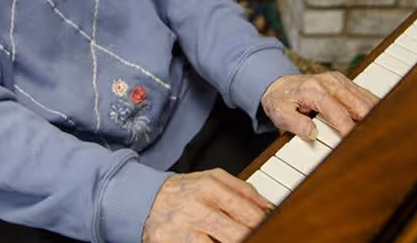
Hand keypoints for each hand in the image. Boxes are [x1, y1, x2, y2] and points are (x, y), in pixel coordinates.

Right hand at [143, 169, 271, 242]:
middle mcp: (196, 207)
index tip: (273, 230)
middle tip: (263, 238)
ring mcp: (183, 229)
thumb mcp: (212, 180)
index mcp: (209, 186)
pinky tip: (218, 242)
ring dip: (236, 242)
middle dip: (253, 238)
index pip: (248, 211)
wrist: (144, 201)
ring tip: (242, 240)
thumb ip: (242, 191)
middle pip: (237, 234)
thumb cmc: (184, 192)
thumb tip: (269, 208)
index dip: (264, 225)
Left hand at [260, 72, 377, 140]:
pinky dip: (372, 107)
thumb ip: (296, 124)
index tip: (355, 141)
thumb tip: (312, 133)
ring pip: (364, 98)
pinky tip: (379, 119)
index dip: (347, 127)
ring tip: (381, 132)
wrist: (278, 85)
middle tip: (375, 140)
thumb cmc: (281, 101)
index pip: (336, 111)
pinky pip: (363, 94)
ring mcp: (338, 81)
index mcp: (313, 90)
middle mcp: (328, 82)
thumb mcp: (280, 114)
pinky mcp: (344, 82)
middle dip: (368, 121)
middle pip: (357, 103)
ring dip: (374, 114)